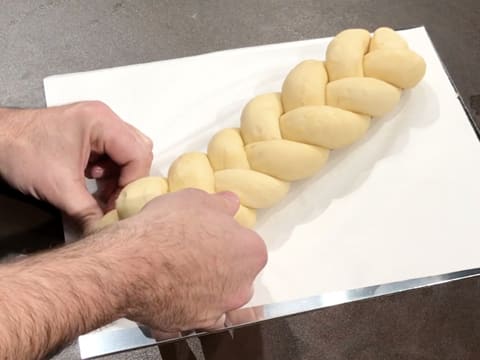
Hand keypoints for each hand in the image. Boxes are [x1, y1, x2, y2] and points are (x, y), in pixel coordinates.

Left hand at [0, 101, 152, 230]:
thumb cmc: (20, 150)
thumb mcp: (58, 187)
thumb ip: (87, 212)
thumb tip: (105, 231)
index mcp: (101, 121)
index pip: (138, 153)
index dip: (134, 182)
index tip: (121, 203)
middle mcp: (104, 119)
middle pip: (138, 152)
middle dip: (128, 180)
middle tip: (114, 201)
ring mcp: (98, 125)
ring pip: (127, 155)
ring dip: (119, 178)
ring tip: (102, 196)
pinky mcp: (90, 135)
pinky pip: (113, 155)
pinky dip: (109, 174)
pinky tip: (94, 186)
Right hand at [110, 189, 267, 332]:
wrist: (131, 264)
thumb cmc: (166, 228)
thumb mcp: (196, 199)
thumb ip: (221, 204)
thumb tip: (230, 203)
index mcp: (251, 251)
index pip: (246, 243)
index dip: (224, 236)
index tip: (208, 234)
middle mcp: (244, 285)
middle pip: (237, 273)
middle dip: (220, 264)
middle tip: (193, 252)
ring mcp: (221, 308)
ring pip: (219, 297)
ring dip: (207, 288)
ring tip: (178, 274)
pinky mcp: (196, 325)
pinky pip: (199, 317)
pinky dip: (191, 309)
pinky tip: (174, 295)